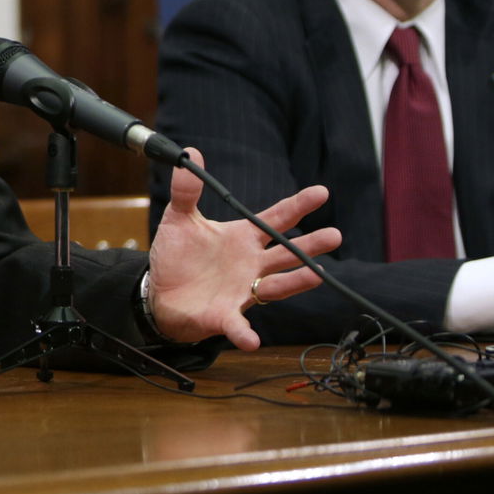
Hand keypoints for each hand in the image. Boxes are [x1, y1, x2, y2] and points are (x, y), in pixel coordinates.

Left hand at [146, 148, 341, 349]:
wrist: (158, 292)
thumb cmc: (176, 256)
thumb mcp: (180, 219)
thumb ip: (187, 190)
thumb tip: (190, 153)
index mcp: (242, 238)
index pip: (276, 218)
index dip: (298, 205)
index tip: (321, 192)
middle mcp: (250, 264)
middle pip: (286, 253)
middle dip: (310, 245)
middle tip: (334, 235)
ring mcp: (241, 290)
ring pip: (276, 286)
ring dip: (296, 282)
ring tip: (317, 275)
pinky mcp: (224, 315)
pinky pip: (238, 325)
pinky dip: (245, 333)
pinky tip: (252, 340)